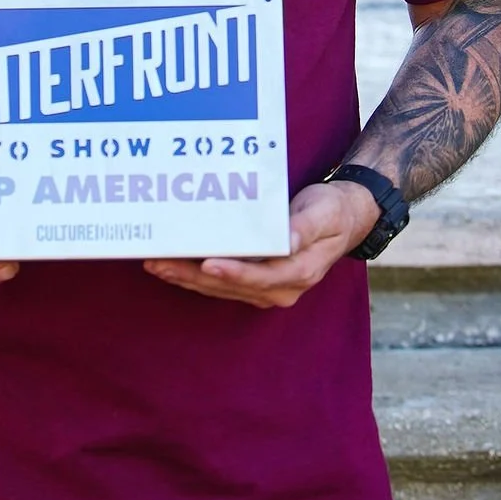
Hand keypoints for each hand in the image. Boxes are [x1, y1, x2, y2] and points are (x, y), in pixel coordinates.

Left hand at [144, 176, 379, 310]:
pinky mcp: (256, 282)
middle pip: (231, 286)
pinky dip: (195, 276)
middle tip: (160, 263)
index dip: (233, 272)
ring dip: (187, 278)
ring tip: (156, 265)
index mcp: (300, 272)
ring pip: (220, 288)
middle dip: (192, 276)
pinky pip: (221, 283)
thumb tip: (287, 243)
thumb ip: (304, 228)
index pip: (260, 276)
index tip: (206, 263)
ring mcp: (267, 288)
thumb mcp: (325, 213)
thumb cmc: (332, 211)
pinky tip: (173, 266)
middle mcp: (281, 287)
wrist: (344, 219)